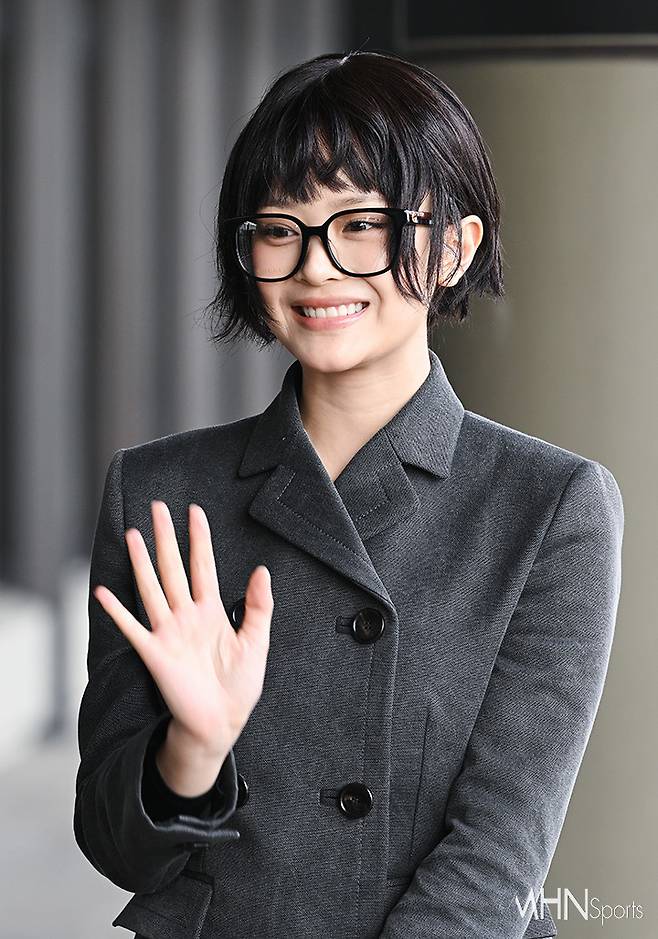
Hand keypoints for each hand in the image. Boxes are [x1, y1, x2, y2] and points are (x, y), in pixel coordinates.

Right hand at [93, 500, 272, 758]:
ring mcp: (169, 632)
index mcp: (212, 611)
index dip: (199, 539)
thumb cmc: (240, 686)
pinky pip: (133, 628)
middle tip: (157, 507)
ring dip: (142, 562)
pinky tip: (103, 591)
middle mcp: (187, 616)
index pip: (203, 566)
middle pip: (174, 568)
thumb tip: (262, 570)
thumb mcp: (257, 642)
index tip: (194, 511)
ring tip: (133, 534)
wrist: (222, 723)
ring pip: (153, 588)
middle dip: (166, 537)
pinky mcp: (156, 654)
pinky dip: (118, 610)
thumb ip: (259, 606)